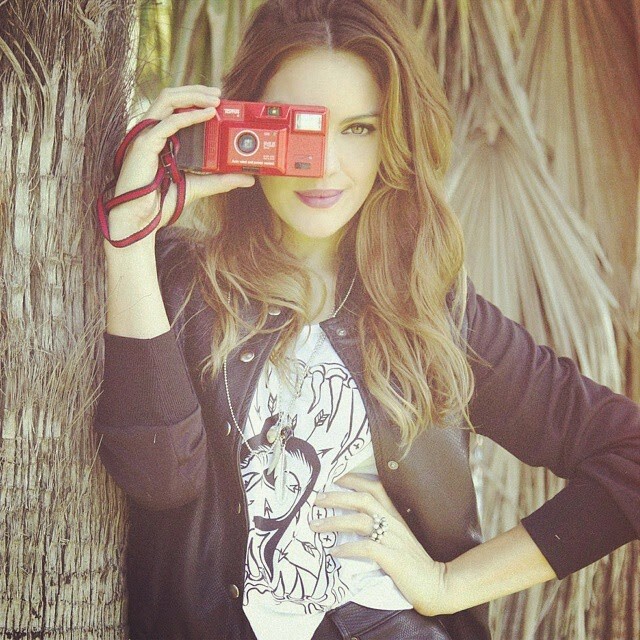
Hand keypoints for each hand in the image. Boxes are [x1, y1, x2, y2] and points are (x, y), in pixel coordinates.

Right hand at [109, 85, 254, 238]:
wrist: (140, 219)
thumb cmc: (162, 202)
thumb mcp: (200, 186)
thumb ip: (222, 180)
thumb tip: (250, 179)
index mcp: (160, 137)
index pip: (177, 108)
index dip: (196, 100)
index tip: (219, 102)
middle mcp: (151, 131)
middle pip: (172, 98)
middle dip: (196, 92)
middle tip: (220, 95)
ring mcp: (146, 135)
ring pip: (168, 100)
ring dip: (193, 96)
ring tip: (215, 99)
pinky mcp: (144, 144)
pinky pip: (169, 123)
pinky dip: (190, 116)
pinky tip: (209, 114)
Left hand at [310, 473, 450, 615]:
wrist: (437, 585)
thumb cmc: (413, 563)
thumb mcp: (397, 538)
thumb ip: (379, 528)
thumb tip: (350, 522)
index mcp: (395, 515)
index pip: (375, 487)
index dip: (354, 480)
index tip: (334, 478)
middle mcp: (393, 522)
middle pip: (363, 499)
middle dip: (337, 497)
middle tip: (316, 499)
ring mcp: (393, 539)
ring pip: (360, 521)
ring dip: (335, 521)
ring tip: (315, 525)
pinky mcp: (393, 558)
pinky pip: (367, 548)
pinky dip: (348, 548)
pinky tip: (335, 552)